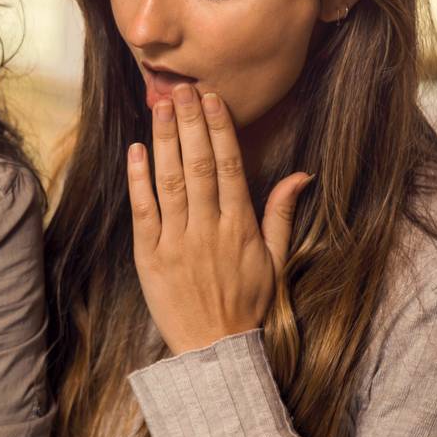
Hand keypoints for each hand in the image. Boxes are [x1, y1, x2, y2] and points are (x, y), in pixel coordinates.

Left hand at [128, 84, 312, 354]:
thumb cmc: (248, 304)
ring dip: (164, 140)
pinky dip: (138, 178)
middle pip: (198, 164)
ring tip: (159, 107)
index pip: (229, 166)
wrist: (214, 348)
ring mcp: (176, 241)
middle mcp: (208, 229)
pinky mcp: (149, 255)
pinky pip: (143, 210)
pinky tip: (135, 150)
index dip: (219, 128)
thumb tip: (301, 175)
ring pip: (170, 180)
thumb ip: (281, 214)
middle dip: (189, 123)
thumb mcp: (276, 260)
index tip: (211, 99)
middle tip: (180, 88)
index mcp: (240, 227)